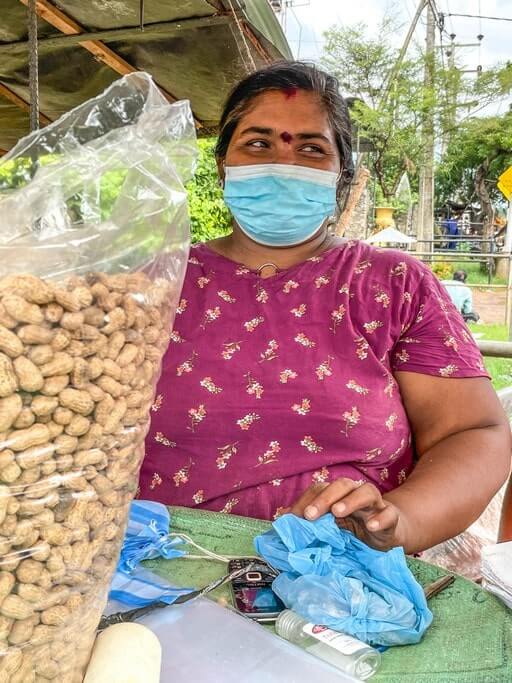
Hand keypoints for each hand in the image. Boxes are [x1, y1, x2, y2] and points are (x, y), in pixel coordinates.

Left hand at [286, 478, 403, 550]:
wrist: (389, 533)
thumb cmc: (355, 528)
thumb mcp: (330, 526)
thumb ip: (310, 523)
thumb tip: (282, 523)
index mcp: (337, 494)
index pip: (319, 489)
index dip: (306, 501)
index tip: (293, 517)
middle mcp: (355, 493)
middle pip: (341, 485)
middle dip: (324, 498)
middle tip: (311, 515)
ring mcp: (375, 504)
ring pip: (366, 492)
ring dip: (350, 501)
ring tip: (337, 513)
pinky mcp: (391, 518)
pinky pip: (388, 514)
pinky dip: (380, 518)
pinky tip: (370, 526)